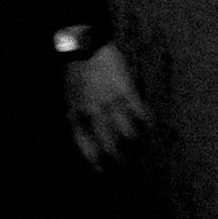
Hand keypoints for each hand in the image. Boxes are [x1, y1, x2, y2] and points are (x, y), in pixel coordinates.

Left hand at [62, 36, 148, 168]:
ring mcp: (111, 103)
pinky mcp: (127, 91)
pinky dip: (147, 125)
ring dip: (138, 146)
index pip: (87, 149)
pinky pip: (142, 116)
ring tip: (142, 149)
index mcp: (76, 115)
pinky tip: (149, 129)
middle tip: (128, 166)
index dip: (97, 163)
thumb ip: (78, 119)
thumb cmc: (74, 74)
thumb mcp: (68, 99)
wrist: (84, 46)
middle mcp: (93, 113)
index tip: (105, 172)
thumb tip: (90, 140)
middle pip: (110, 148)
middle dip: (121, 162)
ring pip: (129, 136)